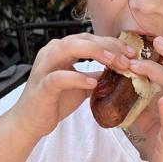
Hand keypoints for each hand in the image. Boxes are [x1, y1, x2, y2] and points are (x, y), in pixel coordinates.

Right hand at [11, 32, 135, 141]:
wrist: (30, 122)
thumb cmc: (54, 101)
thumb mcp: (81, 85)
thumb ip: (96, 75)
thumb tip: (121, 71)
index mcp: (60, 49)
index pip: (90, 38)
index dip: (112, 43)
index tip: (132, 54)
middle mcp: (51, 52)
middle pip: (83, 39)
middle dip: (108, 46)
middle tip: (128, 59)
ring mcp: (44, 67)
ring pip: (69, 48)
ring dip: (95, 53)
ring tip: (115, 63)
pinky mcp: (42, 86)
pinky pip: (59, 77)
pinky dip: (77, 77)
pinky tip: (94, 83)